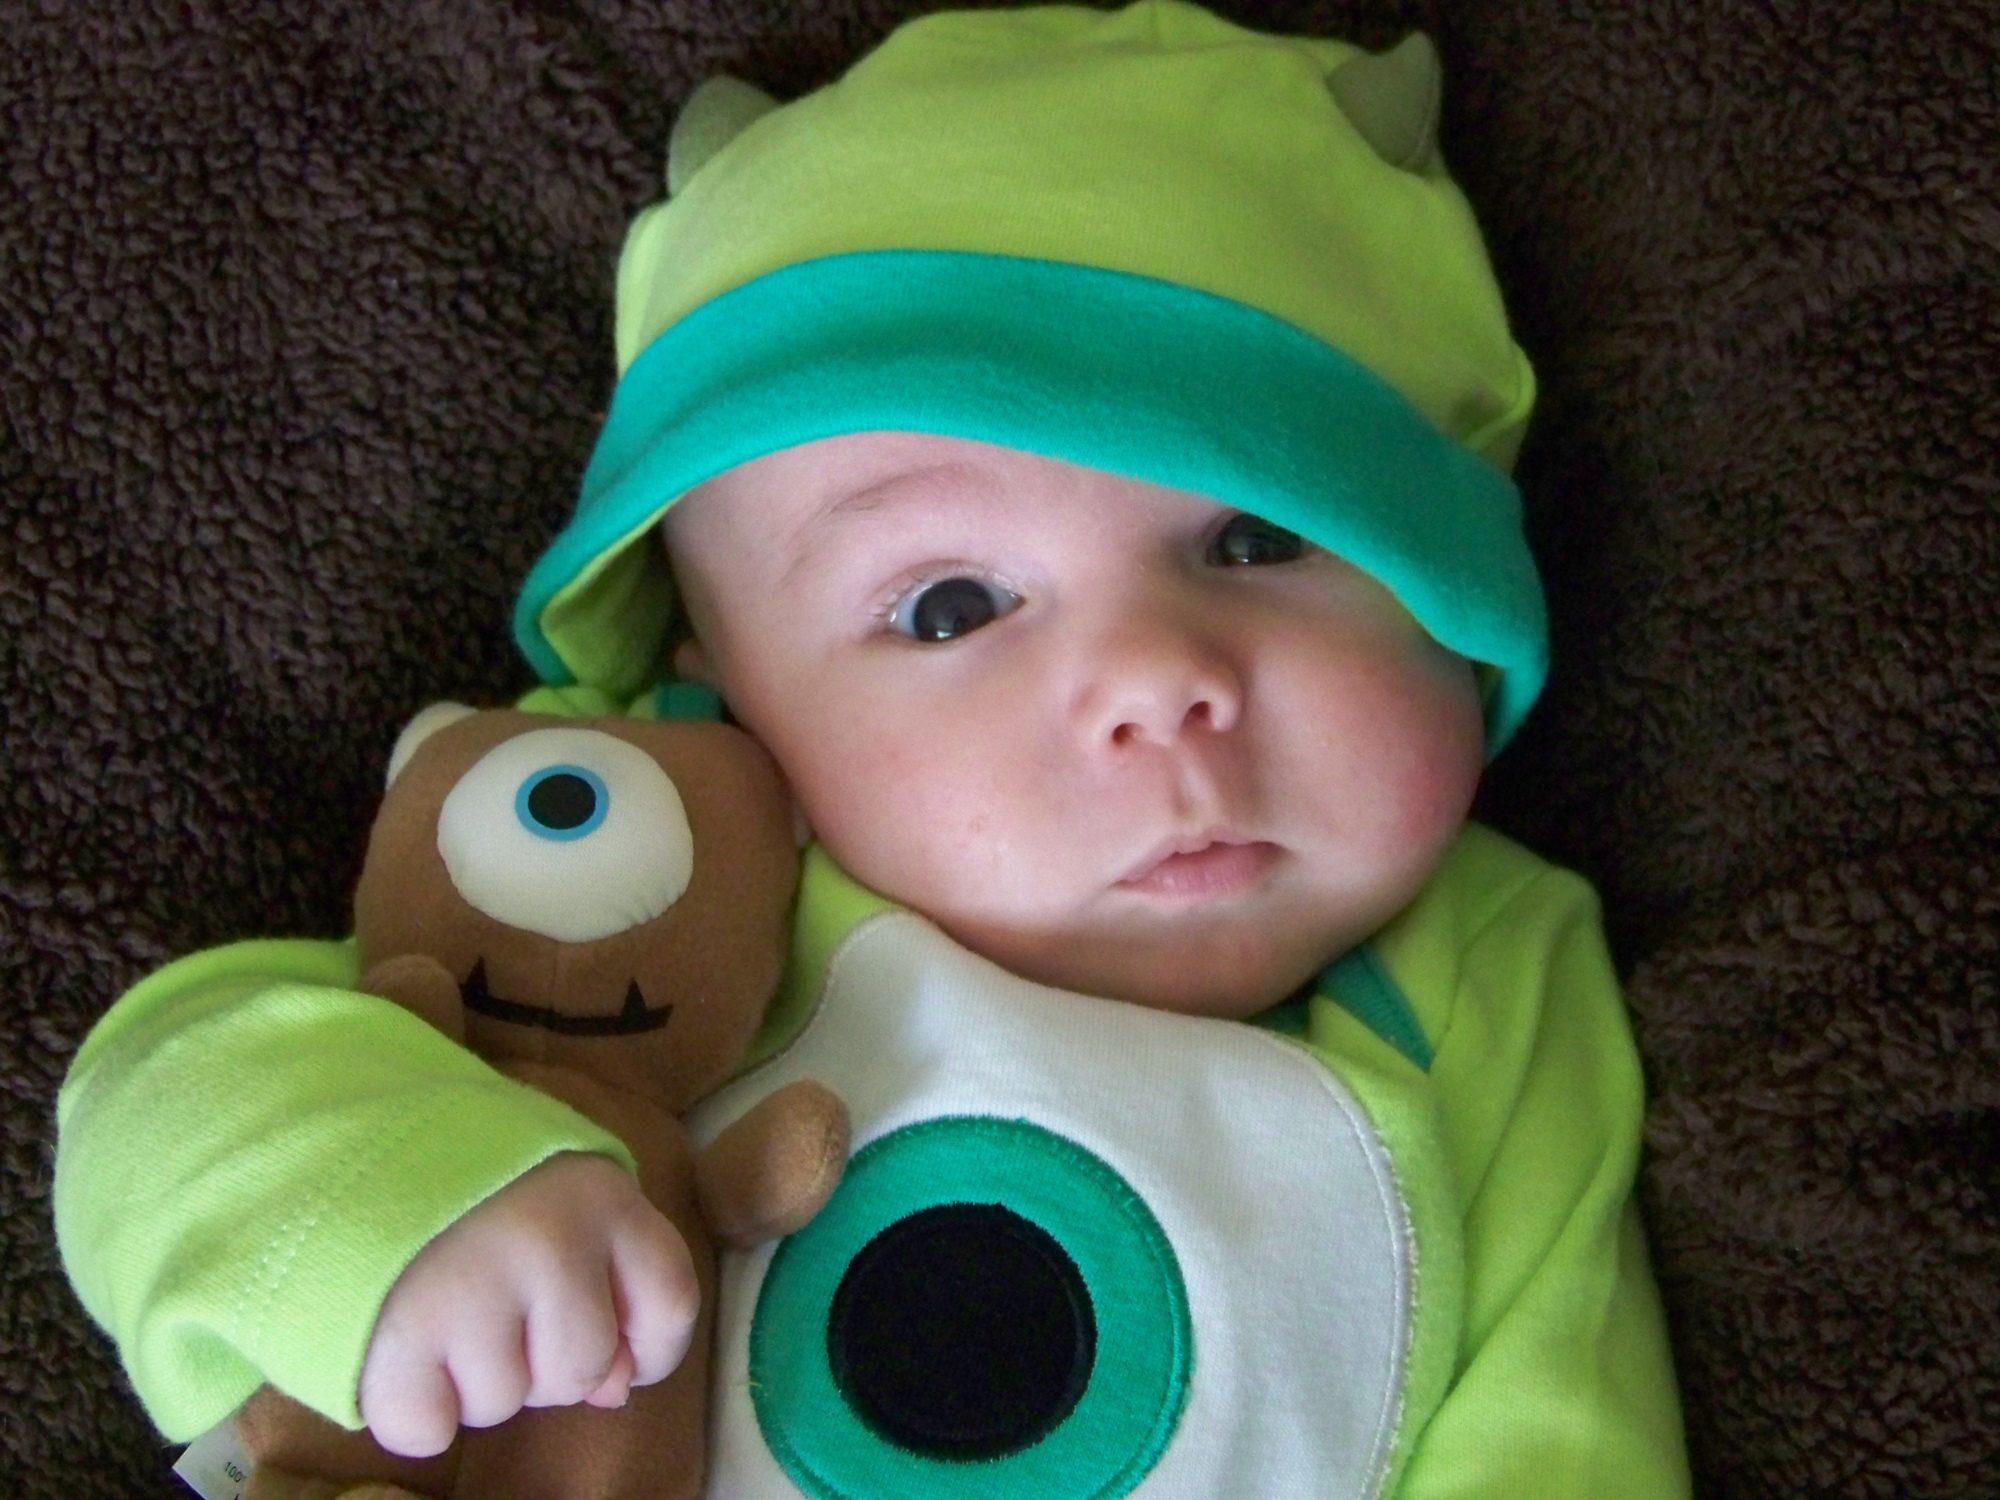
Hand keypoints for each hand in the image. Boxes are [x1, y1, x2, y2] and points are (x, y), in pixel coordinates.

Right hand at [356, 1151, 698, 1457]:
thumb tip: (615, 1388)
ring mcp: (474, 1287)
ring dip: (471, 1380)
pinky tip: (402, 1346)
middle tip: (492, 1305)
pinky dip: (413, 1409)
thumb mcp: (553, 1198)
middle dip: (542, 1363)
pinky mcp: (399, 1334)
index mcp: (601, 1193)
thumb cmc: (466, 1174)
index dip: (650, 1346)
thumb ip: (601, 1277)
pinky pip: (429, 1429)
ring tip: (440, 1309)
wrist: (335, 1134)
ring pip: (503, 1403)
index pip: (671, 1300)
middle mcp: (549, 1239)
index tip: (620, 1352)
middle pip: (582, 1368)